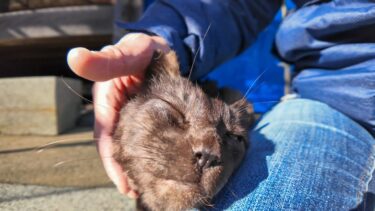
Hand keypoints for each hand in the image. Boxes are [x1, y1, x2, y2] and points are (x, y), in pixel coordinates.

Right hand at [67, 33, 169, 197]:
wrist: (162, 48)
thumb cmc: (144, 49)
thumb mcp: (130, 51)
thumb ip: (107, 60)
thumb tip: (74, 57)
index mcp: (106, 98)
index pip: (105, 134)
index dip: (112, 160)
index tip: (123, 184)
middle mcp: (113, 109)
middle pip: (114, 145)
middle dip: (122, 169)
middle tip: (135, 192)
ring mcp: (126, 113)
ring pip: (126, 144)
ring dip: (132, 165)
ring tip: (143, 187)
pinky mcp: (140, 116)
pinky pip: (139, 138)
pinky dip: (143, 153)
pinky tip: (151, 167)